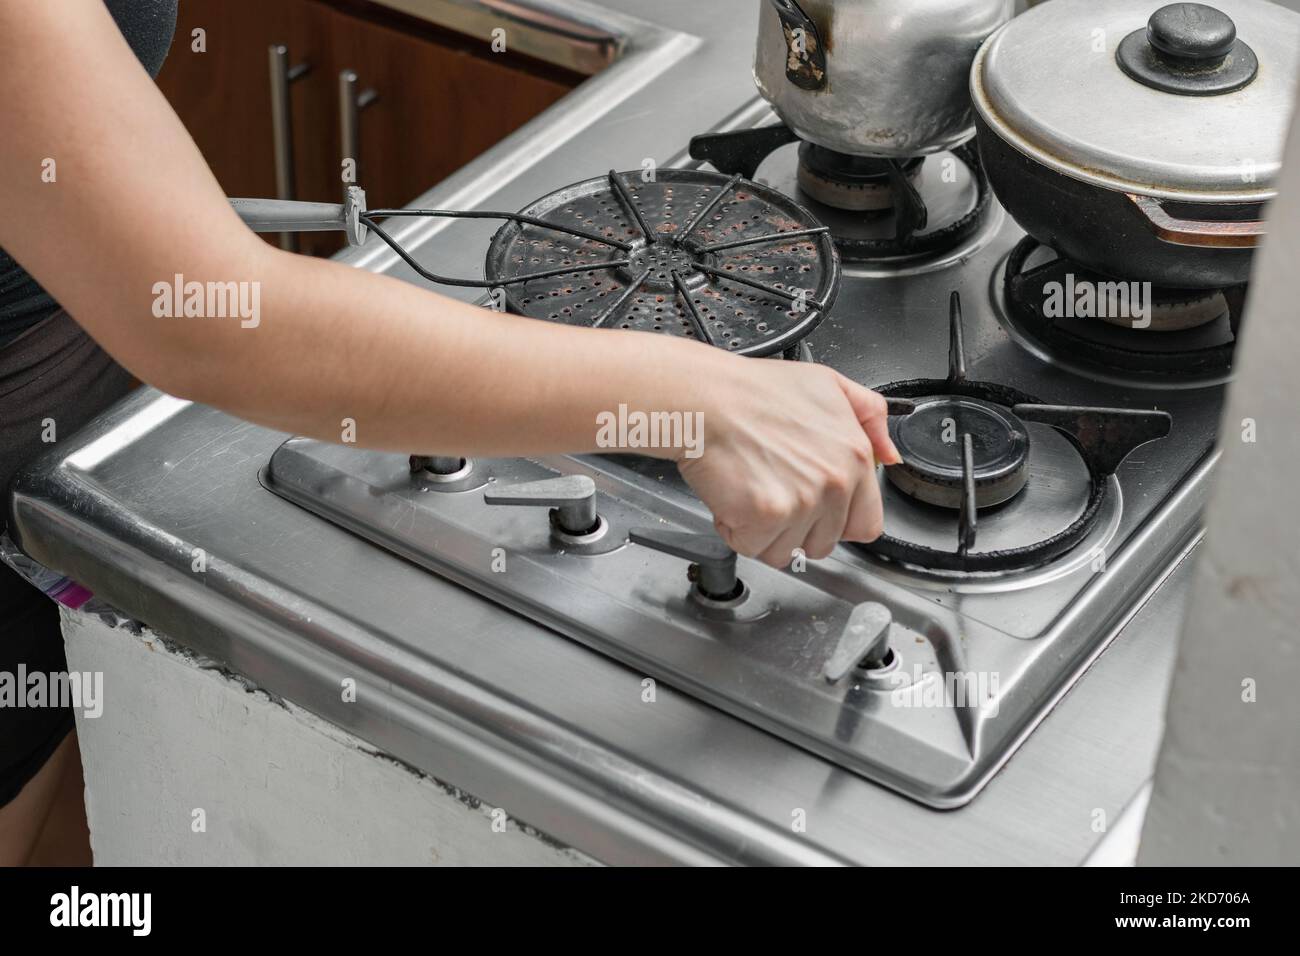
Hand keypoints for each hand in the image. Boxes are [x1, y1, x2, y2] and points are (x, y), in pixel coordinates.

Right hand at [678, 357, 900, 566]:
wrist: (706, 399)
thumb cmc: (755, 392)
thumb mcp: (828, 385)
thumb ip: (869, 418)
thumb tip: (889, 456)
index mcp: (856, 456)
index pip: (865, 524)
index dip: (835, 520)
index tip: (814, 508)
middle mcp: (835, 483)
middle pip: (824, 543)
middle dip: (797, 527)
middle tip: (774, 491)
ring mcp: (802, 503)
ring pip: (789, 551)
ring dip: (767, 533)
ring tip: (753, 491)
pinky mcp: (765, 517)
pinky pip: (755, 548)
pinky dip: (738, 531)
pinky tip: (734, 498)